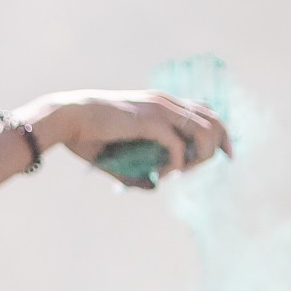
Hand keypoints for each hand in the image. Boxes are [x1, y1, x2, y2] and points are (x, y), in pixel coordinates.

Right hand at [20, 91, 231, 185]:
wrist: (66, 118)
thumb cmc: (84, 134)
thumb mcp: (115, 154)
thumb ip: (135, 170)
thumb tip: (151, 187)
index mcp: (160, 103)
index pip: (204, 112)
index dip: (219, 132)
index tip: (223, 154)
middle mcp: (166, 102)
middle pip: (214, 121)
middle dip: (219, 147)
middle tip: (207, 168)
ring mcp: (161, 110)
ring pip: (204, 133)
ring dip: (198, 159)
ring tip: (179, 174)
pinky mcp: (151, 122)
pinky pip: (178, 147)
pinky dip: (176, 166)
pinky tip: (162, 175)